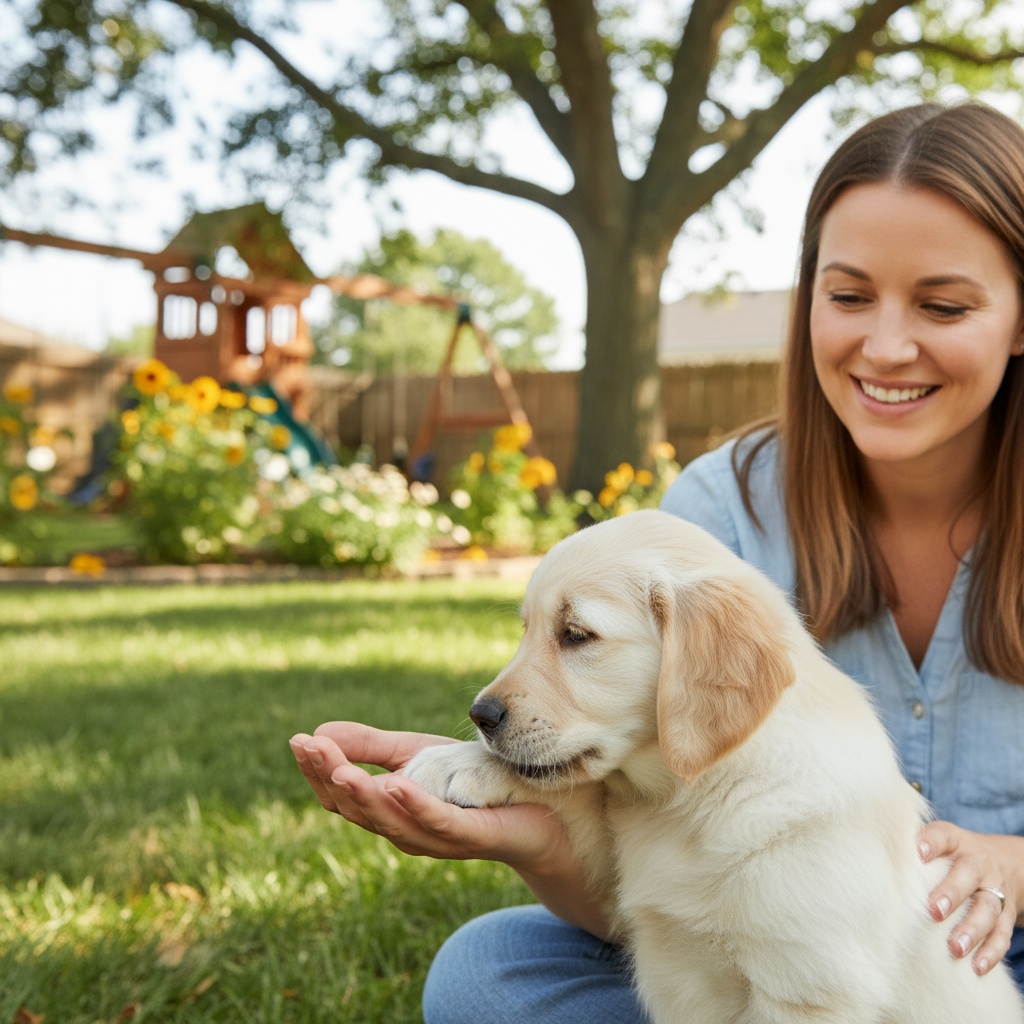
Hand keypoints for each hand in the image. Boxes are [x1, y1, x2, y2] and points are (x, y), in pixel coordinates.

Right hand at [289, 721, 567, 866]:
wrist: (534, 808)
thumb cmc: (470, 781)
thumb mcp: (414, 754)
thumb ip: (370, 746)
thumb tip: (317, 731)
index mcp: (387, 810)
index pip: (339, 795)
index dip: (317, 770)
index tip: (299, 740)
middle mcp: (403, 829)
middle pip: (356, 808)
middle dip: (330, 777)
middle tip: (309, 748)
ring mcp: (435, 835)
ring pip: (389, 820)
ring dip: (362, 795)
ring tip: (340, 770)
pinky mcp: (469, 833)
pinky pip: (437, 821)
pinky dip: (414, 805)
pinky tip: (396, 785)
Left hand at [918, 820, 1023, 974]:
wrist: (1006, 863)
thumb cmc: (955, 855)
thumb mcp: (941, 842)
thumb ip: (915, 847)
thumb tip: (872, 857)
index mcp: (957, 842)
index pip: (944, 836)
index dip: (932, 842)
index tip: (918, 852)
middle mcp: (979, 864)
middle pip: (969, 875)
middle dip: (952, 893)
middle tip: (933, 911)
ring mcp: (996, 890)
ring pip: (988, 909)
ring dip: (971, 930)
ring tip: (954, 948)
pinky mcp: (1007, 915)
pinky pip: (1002, 934)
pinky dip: (991, 951)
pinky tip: (976, 966)